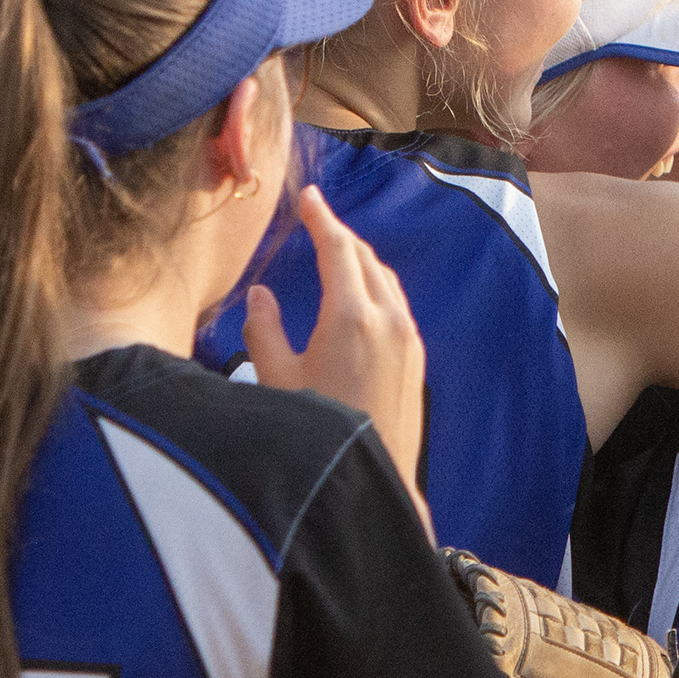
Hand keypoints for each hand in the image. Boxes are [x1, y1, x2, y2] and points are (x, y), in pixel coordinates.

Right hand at [242, 186, 430, 537]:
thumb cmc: (318, 433)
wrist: (375, 481)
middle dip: (339, 236)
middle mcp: (388, 319)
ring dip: (360, 261)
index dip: (320, 218)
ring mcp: (409, 340)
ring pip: (385, 281)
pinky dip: (376, 288)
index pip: (337, 248)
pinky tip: (359, 299)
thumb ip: (263, 329)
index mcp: (351, 315)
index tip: (308, 196)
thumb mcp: (275, 381)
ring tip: (335, 254)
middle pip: (365, 258)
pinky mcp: (417, 361)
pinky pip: (397, 305)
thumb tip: (261, 295)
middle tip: (316, 221)